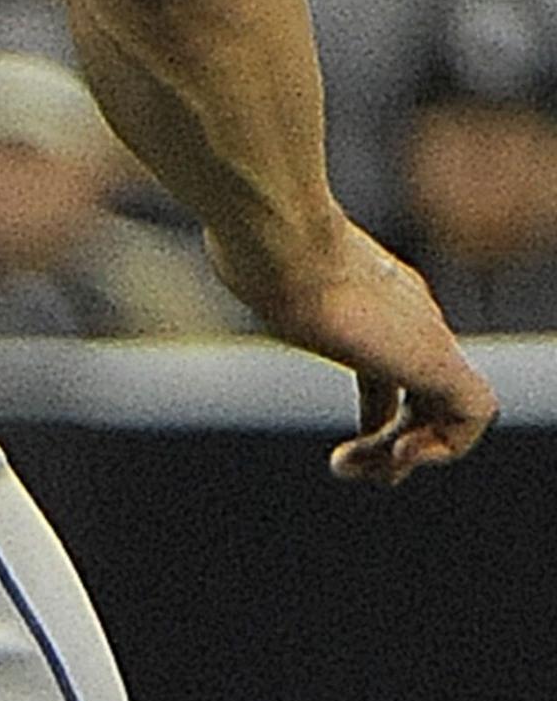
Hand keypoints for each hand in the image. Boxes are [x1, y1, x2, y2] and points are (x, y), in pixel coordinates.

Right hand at [204, 217, 498, 486]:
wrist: (279, 233)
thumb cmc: (254, 242)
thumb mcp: (254, 262)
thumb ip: (256, 267)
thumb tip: (228, 249)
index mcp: (371, 289)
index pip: (392, 358)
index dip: (380, 412)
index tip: (343, 451)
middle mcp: (406, 312)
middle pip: (422, 390)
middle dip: (395, 441)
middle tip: (345, 466)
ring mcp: (426, 334)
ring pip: (448, 409)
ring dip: (406, 453)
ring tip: (349, 467)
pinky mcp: (437, 360)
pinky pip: (471, 417)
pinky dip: (440, 449)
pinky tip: (391, 452)